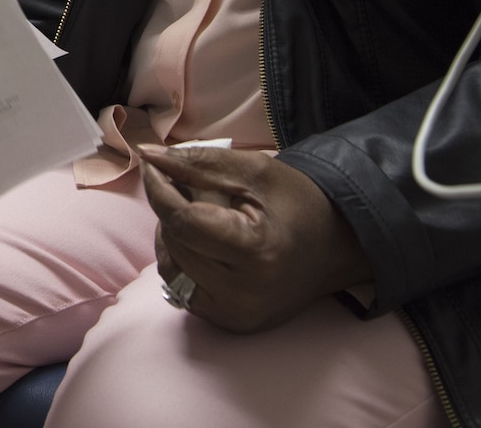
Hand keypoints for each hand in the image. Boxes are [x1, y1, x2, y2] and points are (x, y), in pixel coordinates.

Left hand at [139, 145, 371, 332]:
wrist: (334, 247)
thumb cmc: (296, 202)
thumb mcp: (252, 171)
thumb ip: (196, 163)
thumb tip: (147, 157)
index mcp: (256, 252)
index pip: (183, 221)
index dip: (160, 189)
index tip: (153, 164)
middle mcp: (244, 293)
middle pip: (175, 241)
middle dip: (171, 208)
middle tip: (190, 187)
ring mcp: (236, 314)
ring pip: (170, 266)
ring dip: (173, 235)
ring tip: (201, 215)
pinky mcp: (229, 323)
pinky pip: (181, 286)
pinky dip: (182, 259)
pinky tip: (203, 242)